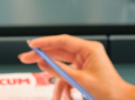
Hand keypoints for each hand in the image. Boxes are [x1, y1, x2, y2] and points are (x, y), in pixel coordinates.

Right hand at [17, 35, 134, 99]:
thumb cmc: (109, 90)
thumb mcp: (80, 81)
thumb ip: (60, 70)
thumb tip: (43, 62)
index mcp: (89, 49)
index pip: (62, 41)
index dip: (45, 42)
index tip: (31, 45)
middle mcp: (86, 52)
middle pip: (58, 51)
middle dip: (42, 58)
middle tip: (25, 59)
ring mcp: (84, 62)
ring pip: (61, 66)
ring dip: (56, 82)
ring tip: (55, 96)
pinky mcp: (83, 71)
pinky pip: (67, 76)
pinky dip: (64, 87)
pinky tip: (65, 97)